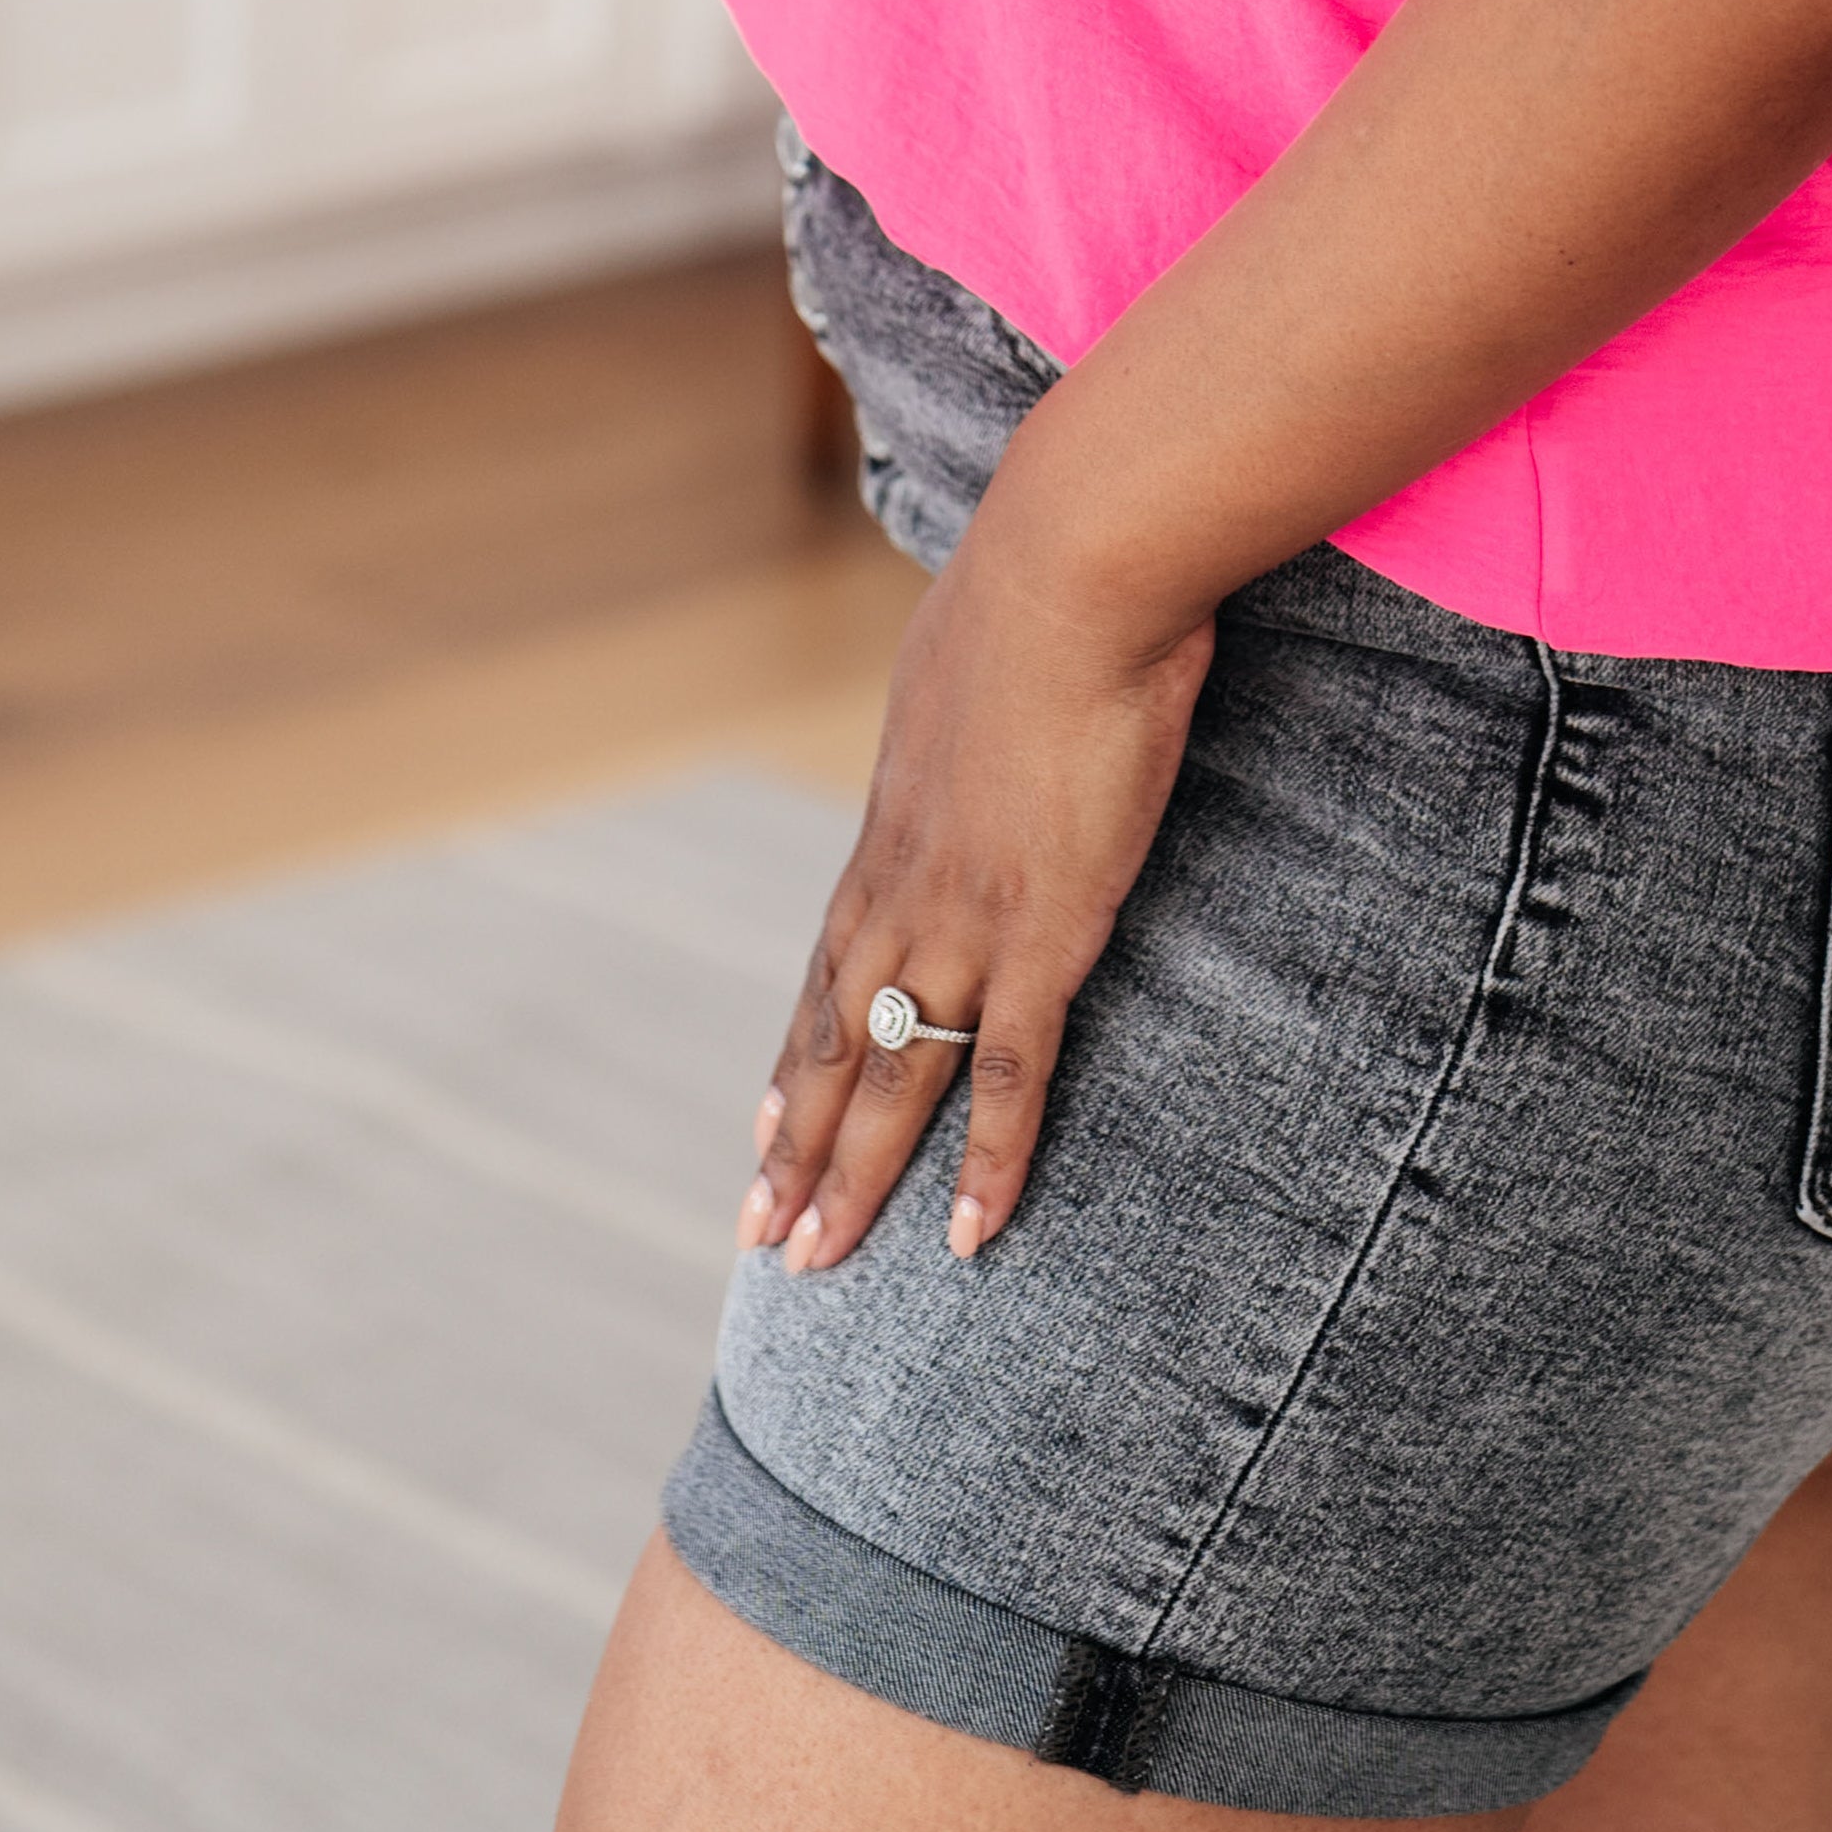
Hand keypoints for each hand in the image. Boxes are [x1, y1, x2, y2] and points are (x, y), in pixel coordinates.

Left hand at [740, 486, 1214, 1277]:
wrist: (1072, 569)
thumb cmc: (1036, 588)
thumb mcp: (969, 656)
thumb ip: (965, 710)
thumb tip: (977, 692)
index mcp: (892, 828)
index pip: (827, 970)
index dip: (793, 1060)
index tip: (758, 1132)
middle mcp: (909, 888)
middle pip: (834, 1043)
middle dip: (795, 1147)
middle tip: (759, 1237)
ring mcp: (969, 919)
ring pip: (893, 1080)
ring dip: (854, 1177)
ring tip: (816, 1262)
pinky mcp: (1046, 932)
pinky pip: (1011, 1076)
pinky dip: (989, 1162)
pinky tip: (968, 1234)